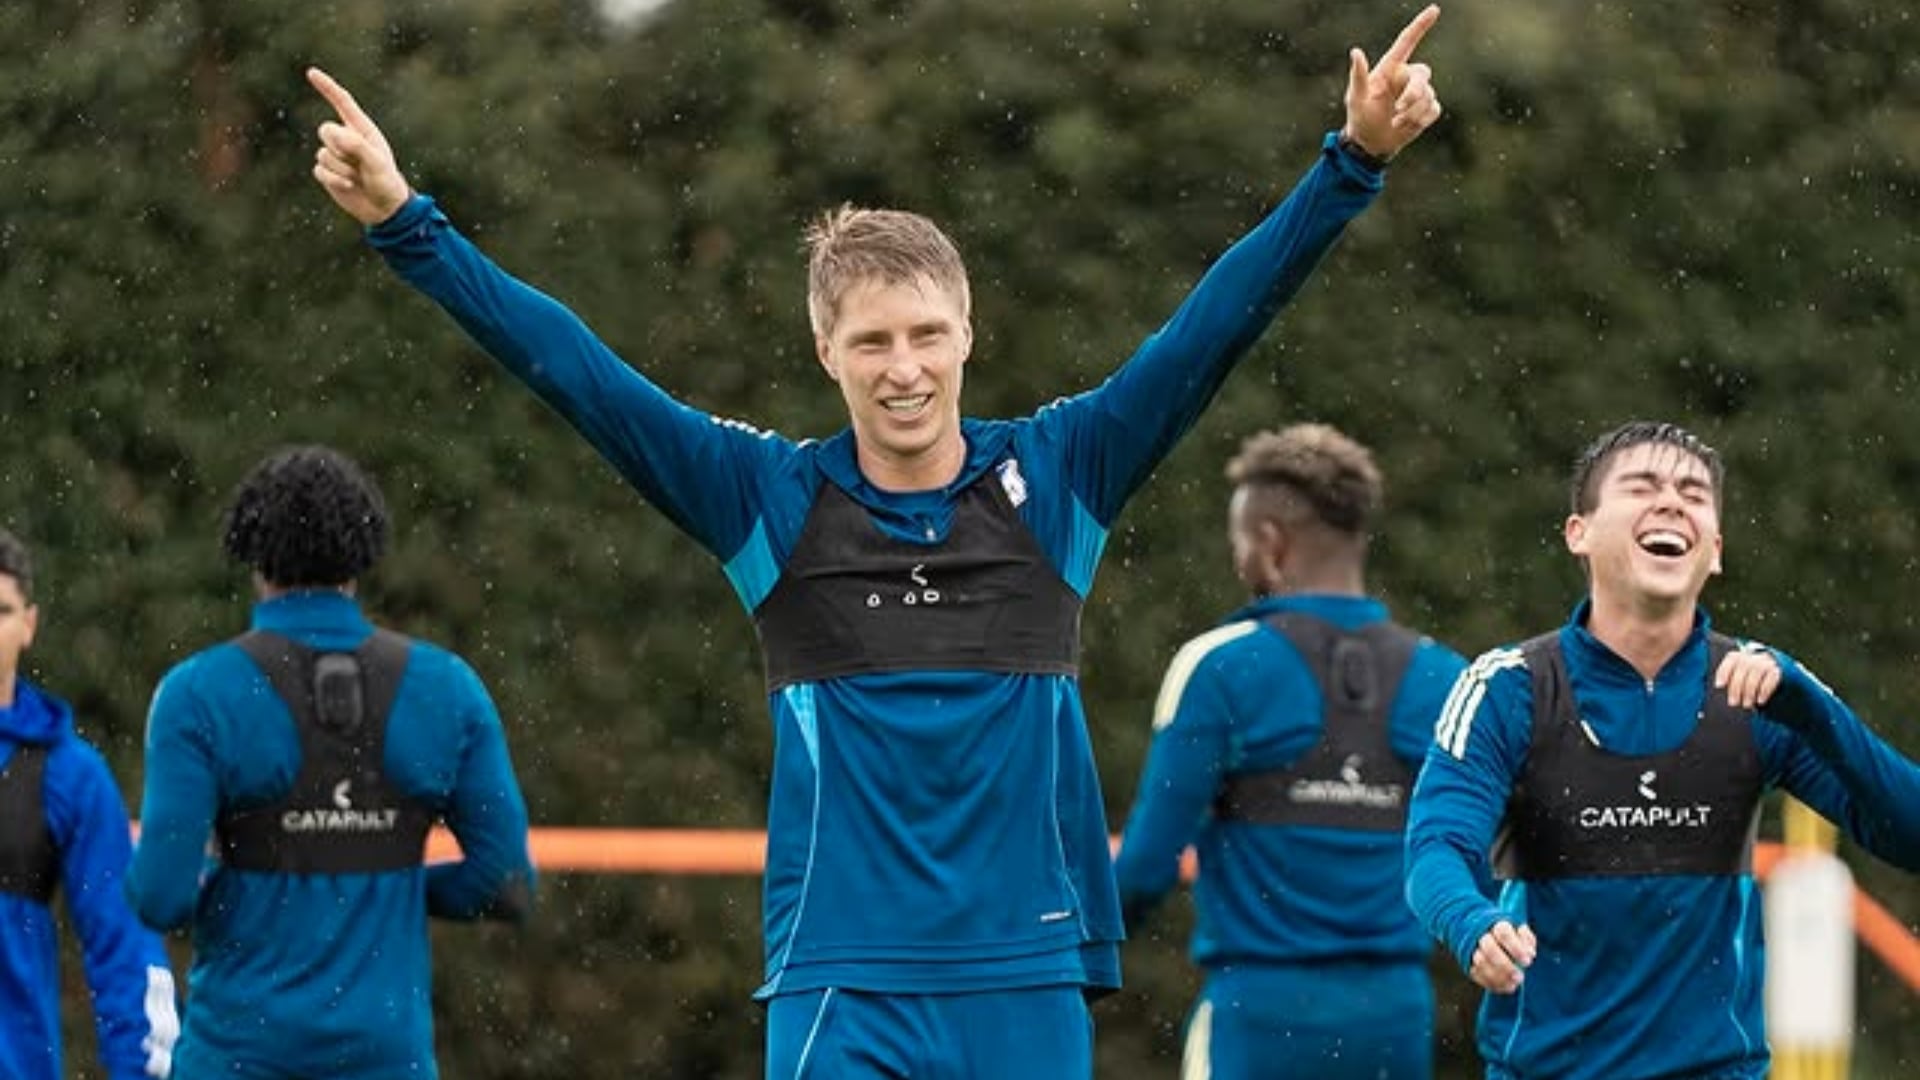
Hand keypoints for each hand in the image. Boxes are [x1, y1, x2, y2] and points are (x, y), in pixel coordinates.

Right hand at [307, 67, 411, 225]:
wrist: (384, 208)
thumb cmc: (386, 181)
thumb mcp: (376, 161)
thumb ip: (356, 144)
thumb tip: (331, 134)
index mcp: (361, 129)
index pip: (342, 102)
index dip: (327, 87)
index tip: (311, 73)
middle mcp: (346, 139)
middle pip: (326, 129)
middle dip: (339, 146)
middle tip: (359, 162)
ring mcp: (335, 155)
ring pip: (323, 153)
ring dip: (341, 168)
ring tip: (358, 177)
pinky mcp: (327, 173)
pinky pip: (319, 170)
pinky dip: (334, 179)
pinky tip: (349, 185)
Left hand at [1342, 5, 1443, 162]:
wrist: (1370, 143)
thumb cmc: (1359, 117)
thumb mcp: (1355, 98)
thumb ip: (1358, 75)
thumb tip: (1356, 51)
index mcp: (1390, 69)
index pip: (1407, 42)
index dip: (1421, 25)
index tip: (1434, 9)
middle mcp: (1406, 77)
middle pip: (1423, 74)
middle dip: (1414, 93)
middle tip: (1399, 109)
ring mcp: (1418, 93)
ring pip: (1428, 95)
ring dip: (1412, 112)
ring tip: (1395, 122)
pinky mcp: (1427, 109)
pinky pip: (1434, 109)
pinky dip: (1420, 120)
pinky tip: (1406, 126)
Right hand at [1469, 919, 1535, 993]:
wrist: (1485, 932)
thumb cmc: (1509, 932)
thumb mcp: (1521, 930)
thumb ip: (1527, 939)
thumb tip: (1530, 953)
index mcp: (1495, 924)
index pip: (1503, 933)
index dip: (1516, 948)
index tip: (1528, 962)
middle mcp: (1481, 934)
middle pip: (1489, 948)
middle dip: (1505, 965)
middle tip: (1520, 978)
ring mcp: (1472, 948)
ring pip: (1481, 962)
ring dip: (1498, 976)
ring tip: (1513, 985)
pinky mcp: (1468, 961)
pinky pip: (1476, 973)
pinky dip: (1491, 983)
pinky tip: (1505, 987)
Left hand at [1715, 642, 1782, 708]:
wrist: (1773, 672)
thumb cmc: (1749, 676)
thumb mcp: (1739, 676)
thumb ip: (1731, 679)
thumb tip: (1720, 689)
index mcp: (1741, 656)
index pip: (1732, 658)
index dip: (1724, 671)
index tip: (1719, 685)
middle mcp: (1753, 657)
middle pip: (1743, 667)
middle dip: (1736, 687)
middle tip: (1733, 702)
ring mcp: (1767, 662)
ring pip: (1757, 672)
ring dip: (1750, 691)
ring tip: (1746, 704)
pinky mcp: (1777, 671)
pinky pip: (1771, 679)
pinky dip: (1764, 691)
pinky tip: (1760, 700)